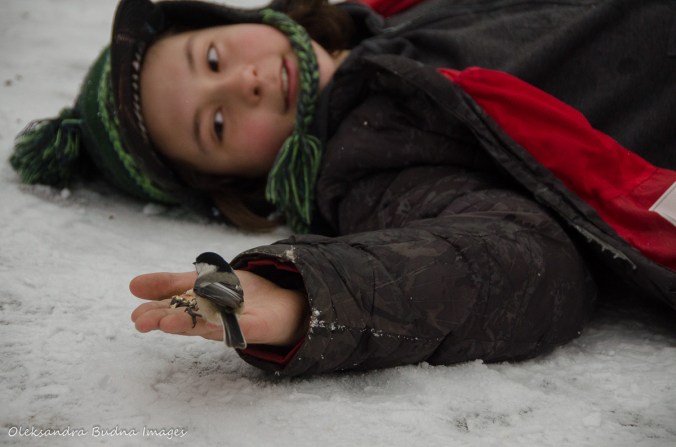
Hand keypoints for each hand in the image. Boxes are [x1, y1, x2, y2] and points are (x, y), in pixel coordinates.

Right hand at [130, 270, 308, 346]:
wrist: (279, 302)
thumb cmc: (237, 295)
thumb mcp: (200, 281)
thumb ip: (171, 283)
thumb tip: (132, 285)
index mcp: (196, 311)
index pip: (173, 311)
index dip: (155, 313)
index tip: (136, 314)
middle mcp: (211, 321)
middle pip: (186, 322)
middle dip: (165, 320)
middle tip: (142, 322)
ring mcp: (232, 325)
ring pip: (209, 326)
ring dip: (189, 325)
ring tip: (167, 323)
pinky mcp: (255, 327)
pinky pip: (240, 328)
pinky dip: (227, 327)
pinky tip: (214, 325)